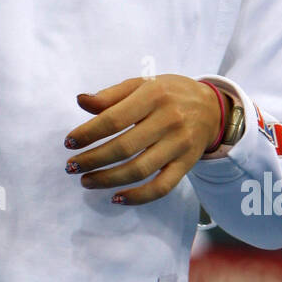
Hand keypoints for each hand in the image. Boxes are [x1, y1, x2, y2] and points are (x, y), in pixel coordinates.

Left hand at [63, 75, 224, 205]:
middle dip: (92, 160)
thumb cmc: (169, 93)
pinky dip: (138, 197)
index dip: (88, 133)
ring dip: (108, 180)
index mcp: (153, 95)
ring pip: (139, 169)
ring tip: (86, 181)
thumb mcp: (142, 83)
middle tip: (71, 167)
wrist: (212, 107)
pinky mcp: (187, 164)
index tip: (69, 143)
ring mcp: (179, 144)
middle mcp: (168, 120)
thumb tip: (80, 101)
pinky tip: (116, 198)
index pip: (114, 119)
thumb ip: (111, 94)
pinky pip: (162, 187)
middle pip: (124, 147)